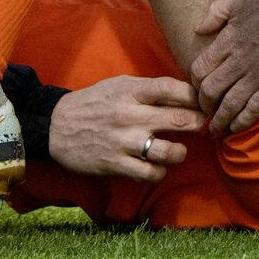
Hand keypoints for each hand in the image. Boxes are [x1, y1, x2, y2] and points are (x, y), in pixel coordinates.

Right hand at [46, 75, 206, 181]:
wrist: (55, 126)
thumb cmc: (93, 102)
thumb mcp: (119, 85)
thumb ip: (148, 89)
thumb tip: (185, 93)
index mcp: (130, 91)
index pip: (172, 88)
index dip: (194, 95)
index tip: (202, 101)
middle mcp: (129, 115)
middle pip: (179, 119)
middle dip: (199, 123)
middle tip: (203, 126)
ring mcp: (123, 142)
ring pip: (169, 151)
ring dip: (181, 152)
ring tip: (179, 150)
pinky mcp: (115, 164)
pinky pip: (150, 173)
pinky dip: (159, 172)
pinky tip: (158, 166)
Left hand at [190, 0, 258, 135]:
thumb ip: (216, 12)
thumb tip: (198, 28)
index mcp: (227, 41)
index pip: (199, 70)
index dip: (195, 83)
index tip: (199, 89)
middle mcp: (237, 62)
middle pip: (210, 91)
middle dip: (204, 105)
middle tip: (206, 113)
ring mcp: (256, 76)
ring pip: (229, 105)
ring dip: (220, 121)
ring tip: (217, 130)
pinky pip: (253, 110)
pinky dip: (242, 122)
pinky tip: (237, 129)